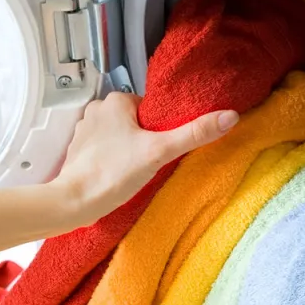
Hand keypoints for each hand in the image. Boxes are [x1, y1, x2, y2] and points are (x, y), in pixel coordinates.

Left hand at [51, 92, 238, 227]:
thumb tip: (230, 116)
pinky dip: (113, 160)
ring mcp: (84, 131)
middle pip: (135, 122)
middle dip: (145, 140)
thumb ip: (194, 133)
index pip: (150, 108)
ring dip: (129, 150)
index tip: (163, 146)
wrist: (74, 202)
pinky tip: (119, 175)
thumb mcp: (160, 151)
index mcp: (115, 101)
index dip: (161, 128)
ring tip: (134, 170)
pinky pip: (105, 149)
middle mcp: (96, 110)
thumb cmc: (113, 174)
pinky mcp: (78, 151)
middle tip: (151, 161)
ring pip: (120, 136)